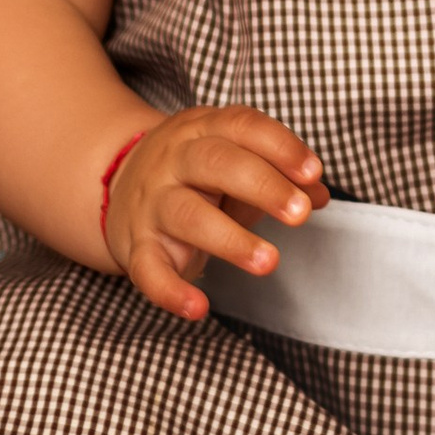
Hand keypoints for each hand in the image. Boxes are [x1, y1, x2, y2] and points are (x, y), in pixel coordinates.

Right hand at [103, 104, 327, 320]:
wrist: (115, 184)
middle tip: (300, 214)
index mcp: (203, 130)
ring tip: (269, 262)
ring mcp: (152, 202)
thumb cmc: (195, 175)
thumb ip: (278, 177)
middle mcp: (174, 160)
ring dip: (230, 240)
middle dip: (263, 186)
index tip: (314, 173)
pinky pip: (148, 269)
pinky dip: (170, 291)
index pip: (243, 126)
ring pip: (187, 214)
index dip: (280, 146)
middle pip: (216, 163)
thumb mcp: (235, 164)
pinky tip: (199, 307)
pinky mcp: (136, 246)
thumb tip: (318, 195)